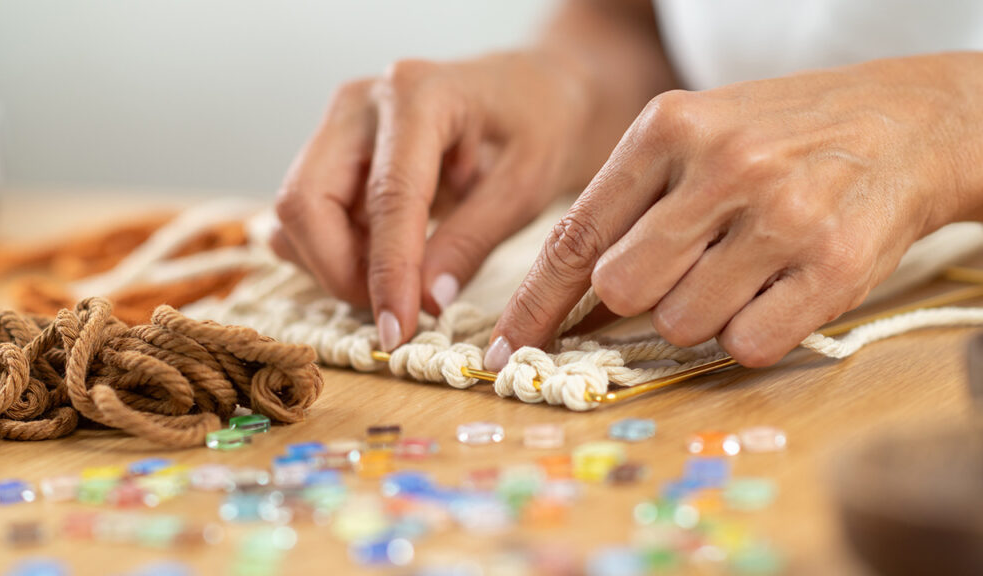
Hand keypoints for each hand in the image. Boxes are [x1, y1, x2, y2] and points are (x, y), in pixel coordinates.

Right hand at [273, 52, 607, 350]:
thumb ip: (471, 242)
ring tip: (402, 283)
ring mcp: (339, 124)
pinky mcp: (332, 151)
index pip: (388, 198)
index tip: (397, 333)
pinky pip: (306, 215)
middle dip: (340, 272)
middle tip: (396, 313)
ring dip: (335, 265)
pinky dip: (332, 252)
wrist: (537, 90)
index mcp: (419, 95)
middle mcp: (361, 102)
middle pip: (306, 201)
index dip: (389, 273)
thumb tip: (425, 303)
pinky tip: (383, 262)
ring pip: (297, 214)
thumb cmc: (541, 127)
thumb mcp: (525, 186)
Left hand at [487, 54, 982, 369]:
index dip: (534, 304)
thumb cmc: (779, 137)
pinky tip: (776, 290)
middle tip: (683, 271)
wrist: (904, 121)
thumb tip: (568, 297)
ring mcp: (779, 216)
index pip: (576, 235)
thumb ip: (631, 204)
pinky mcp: (831, 267)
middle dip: (639, 299)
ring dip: (700, 315)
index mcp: (668, 127)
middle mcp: (721, 166)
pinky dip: (749, 334)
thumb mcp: (695, 135)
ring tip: (742, 269)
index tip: (505, 349)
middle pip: (622, 289)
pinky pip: (746, 345)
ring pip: (681, 323)